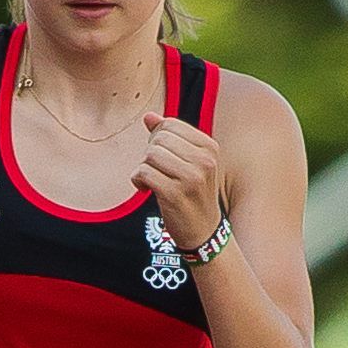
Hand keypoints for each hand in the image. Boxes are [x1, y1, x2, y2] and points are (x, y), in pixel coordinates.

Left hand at [133, 115, 223, 248]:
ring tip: (151, 180)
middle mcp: (204, 161)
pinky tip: (145, 189)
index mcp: (209, 147)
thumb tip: (149, 116)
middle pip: (159, 139)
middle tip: (155, 171)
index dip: (157, 138)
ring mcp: (191, 178)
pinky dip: (138, 180)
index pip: (170, 125)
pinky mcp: (174, 194)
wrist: (203, 231)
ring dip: (143, 167)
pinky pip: (144, 172)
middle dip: (149, 153)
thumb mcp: (189, 163)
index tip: (161, 157)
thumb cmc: (193, 194)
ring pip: (150, 155)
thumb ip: (170, 137)